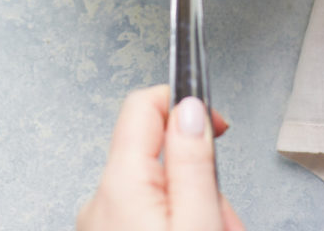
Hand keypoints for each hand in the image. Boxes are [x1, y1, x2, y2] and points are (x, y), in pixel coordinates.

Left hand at [76, 85, 244, 230]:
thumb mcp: (197, 224)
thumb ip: (193, 163)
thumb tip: (189, 108)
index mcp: (119, 184)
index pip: (143, 105)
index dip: (184, 104)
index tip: (215, 124)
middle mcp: (101, 199)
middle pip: (159, 152)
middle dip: (199, 175)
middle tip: (221, 216)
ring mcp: (102, 222)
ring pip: (160, 186)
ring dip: (193, 204)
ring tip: (213, 230)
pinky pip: (150, 212)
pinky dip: (177, 222)